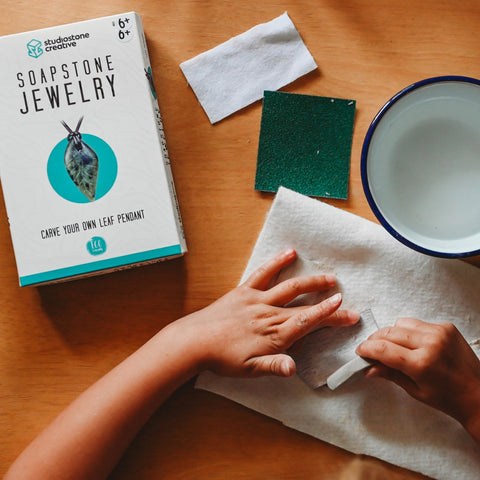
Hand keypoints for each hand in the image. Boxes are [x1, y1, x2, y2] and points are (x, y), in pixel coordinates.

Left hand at [177, 248, 358, 377]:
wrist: (194, 341)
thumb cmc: (222, 358)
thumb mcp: (249, 369)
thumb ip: (273, 367)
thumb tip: (294, 368)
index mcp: (273, 335)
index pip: (308, 323)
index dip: (330, 317)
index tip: (348, 312)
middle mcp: (269, 314)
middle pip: (304, 306)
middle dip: (328, 303)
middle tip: (346, 300)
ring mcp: (257, 300)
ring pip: (289, 288)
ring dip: (310, 282)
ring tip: (328, 277)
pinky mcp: (244, 290)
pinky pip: (263, 274)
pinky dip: (276, 262)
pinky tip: (289, 253)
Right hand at [357, 318, 479, 440]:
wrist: (479, 394)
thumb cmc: (448, 398)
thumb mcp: (415, 391)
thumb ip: (390, 374)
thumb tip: (368, 369)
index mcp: (421, 363)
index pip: (383, 348)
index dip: (366, 348)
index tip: (360, 352)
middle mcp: (430, 343)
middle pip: (389, 332)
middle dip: (375, 340)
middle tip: (370, 350)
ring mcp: (439, 332)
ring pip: (400, 323)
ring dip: (391, 334)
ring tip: (393, 347)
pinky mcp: (446, 326)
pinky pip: (417, 323)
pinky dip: (409, 331)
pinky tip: (412, 344)